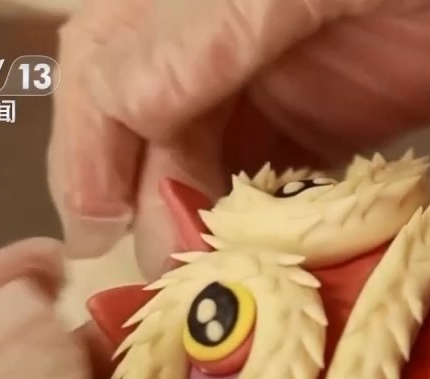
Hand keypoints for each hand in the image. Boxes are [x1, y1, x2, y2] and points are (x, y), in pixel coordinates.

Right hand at [48, 0, 429, 278]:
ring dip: (217, 238)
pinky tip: (288, 274)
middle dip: (160, 216)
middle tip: (187, 288)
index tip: (112, 241)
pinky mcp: (333, 124)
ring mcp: (270, 89)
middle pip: (150, 145)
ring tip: (233, 299)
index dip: (95, 164)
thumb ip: (211, 32)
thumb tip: (123, 105)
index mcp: (169, 2)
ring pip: (212, 178)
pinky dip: (280, 236)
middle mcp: (205, 47)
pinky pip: (284, 192)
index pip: (99, 82)